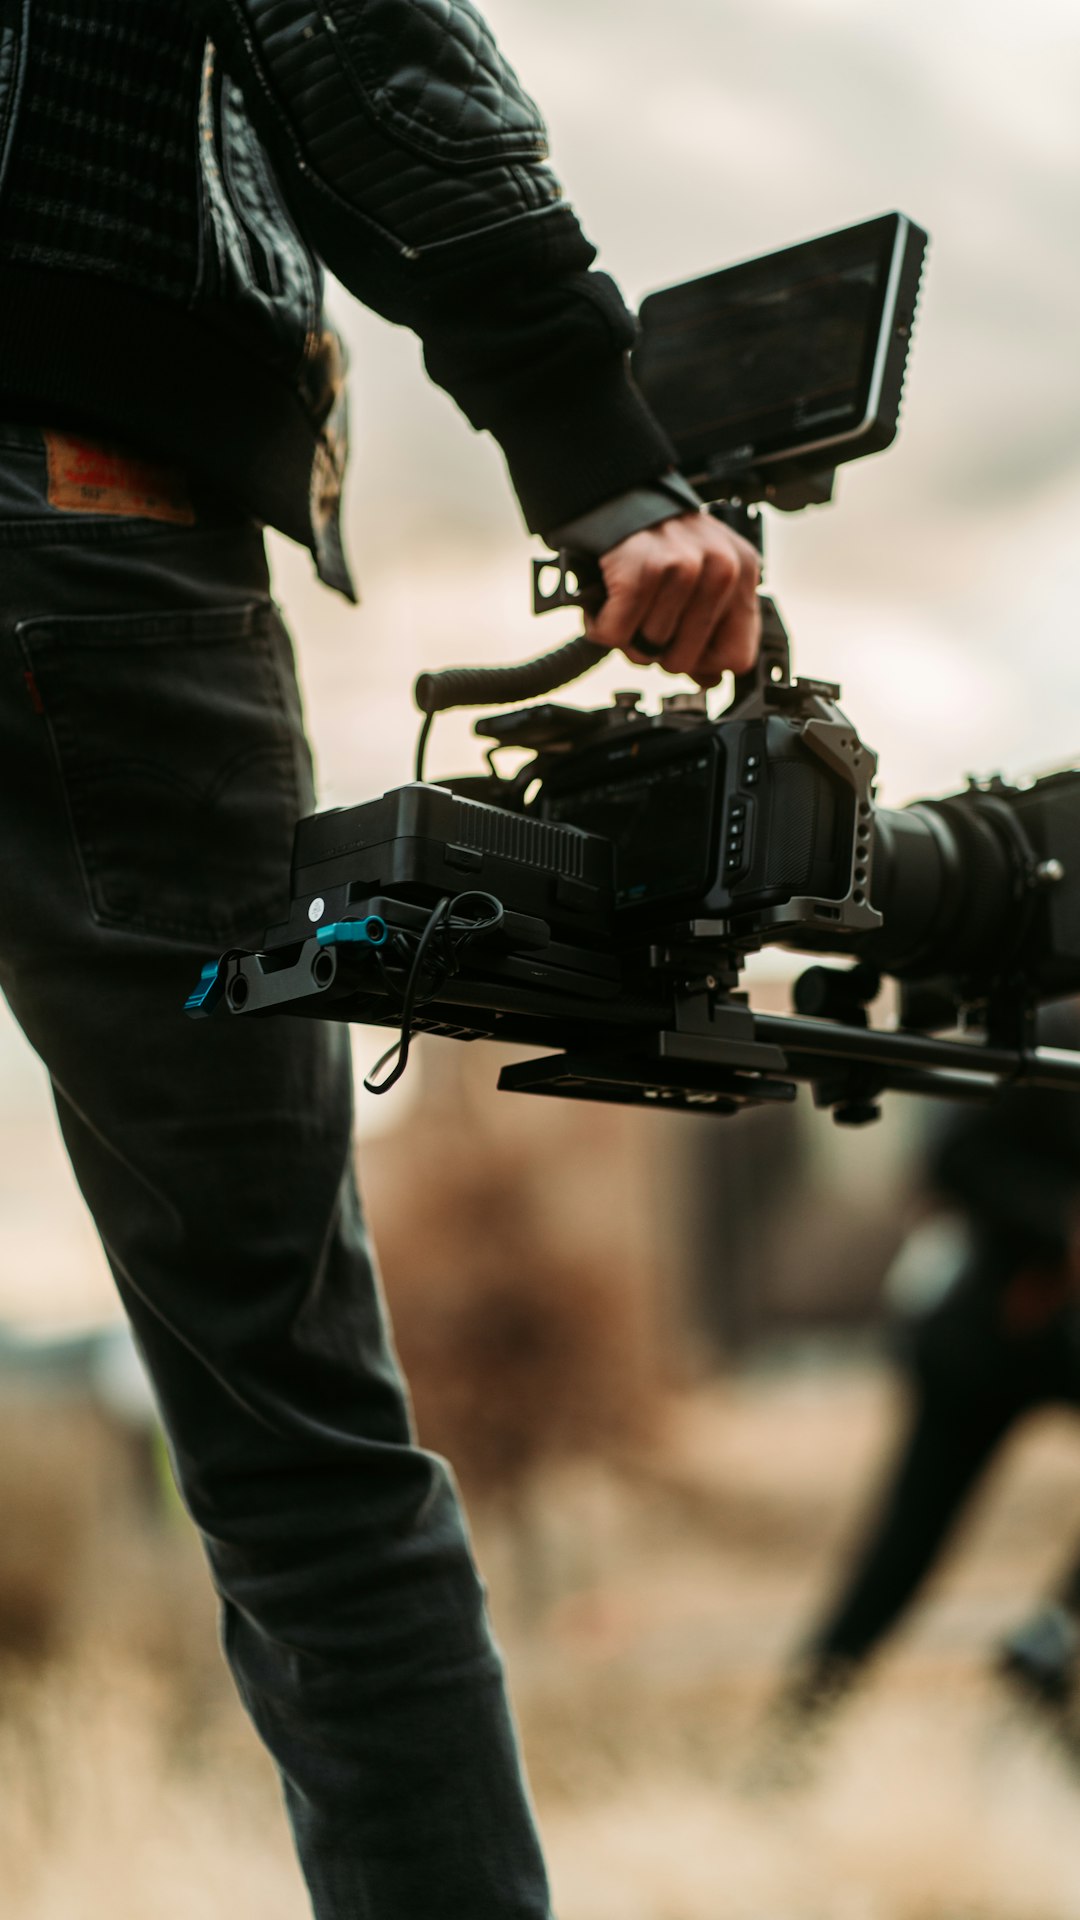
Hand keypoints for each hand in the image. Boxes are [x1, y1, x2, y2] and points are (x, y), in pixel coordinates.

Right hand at [584, 511, 761, 686]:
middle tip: (645, 620)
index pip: (737, 657)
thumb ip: (711, 628)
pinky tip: (605, 604)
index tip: (682, 648)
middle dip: (657, 650)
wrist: (615, 493)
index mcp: (743, 572)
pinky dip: (601, 627)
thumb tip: (709, 680)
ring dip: (627, 636)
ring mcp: (684, 569)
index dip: (703, 664)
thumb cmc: (657, 538)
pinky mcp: (643, 572)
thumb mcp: (702, 575)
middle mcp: (721, 570)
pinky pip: (616, 634)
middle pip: (687, 661)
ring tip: (626, 604)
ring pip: (650, 650)